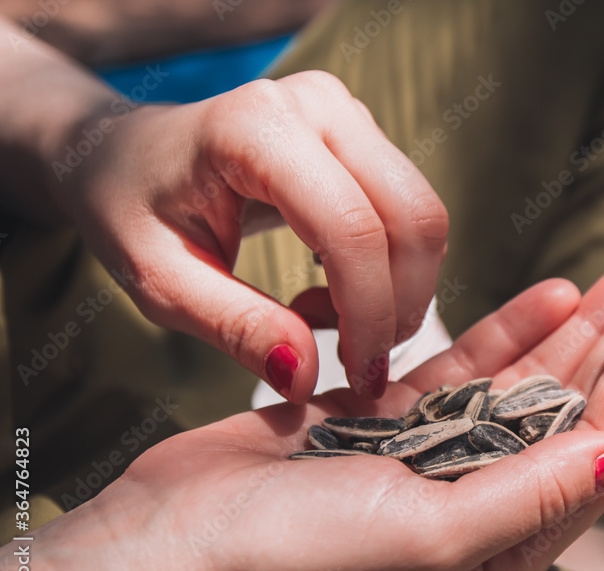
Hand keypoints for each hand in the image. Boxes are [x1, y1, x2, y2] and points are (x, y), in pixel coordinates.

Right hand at [5, 260, 603, 570]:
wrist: (173, 544)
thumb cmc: (296, 558)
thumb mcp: (428, 534)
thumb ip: (530, 494)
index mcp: (502, 548)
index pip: (595, 447)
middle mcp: (477, 503)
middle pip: (570, 408)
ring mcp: (431, 457)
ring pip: (522, 380)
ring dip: (573, 326)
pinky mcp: (384, 423)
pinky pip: (461, 370)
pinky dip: (502, 331)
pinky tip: (547, 294)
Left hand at [59, 71, 447, 400]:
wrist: (125, 152)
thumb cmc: (131, 210)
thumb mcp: (161, 282)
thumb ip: (236, 327)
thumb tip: (309, 378)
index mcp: (255, 128)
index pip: (351, 229)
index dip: (367, 312)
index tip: (357, 375)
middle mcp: (316, 104)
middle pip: (411, 217)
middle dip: (400, 305)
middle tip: (357, 361)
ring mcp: (347, 113)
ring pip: (423, 216)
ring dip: (398, 289)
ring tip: (323, 318)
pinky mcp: (363, 134)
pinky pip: (411, 212)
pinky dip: (392, 268)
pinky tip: (334, 288)